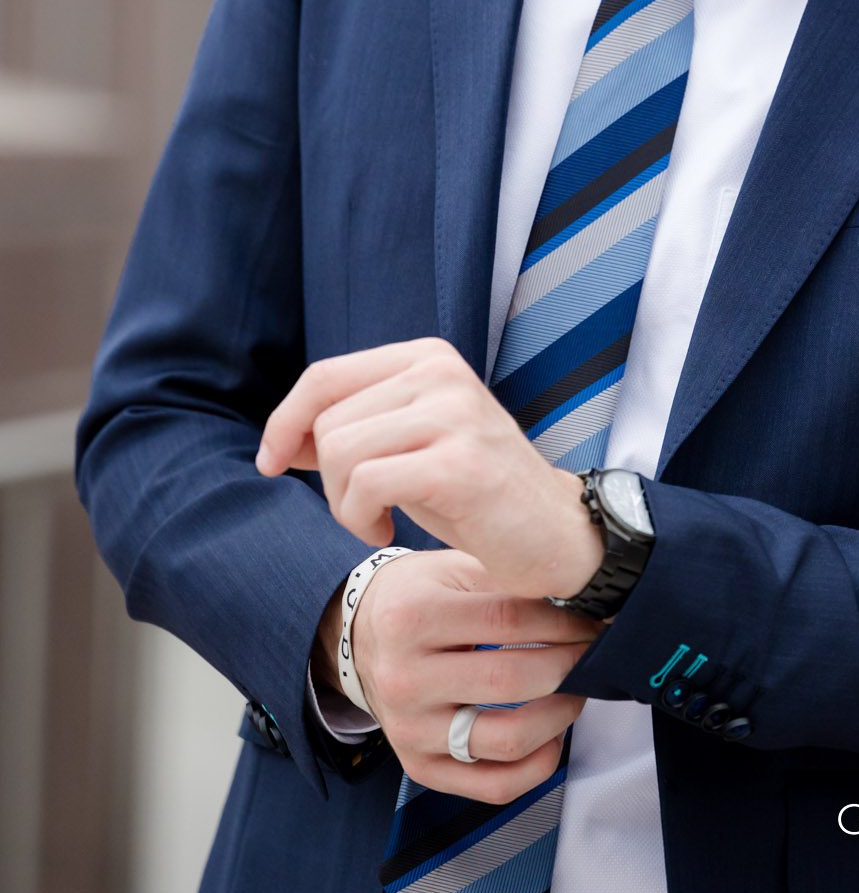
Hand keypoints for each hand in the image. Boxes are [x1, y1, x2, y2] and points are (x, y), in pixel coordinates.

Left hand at [255, 337, 603, 599]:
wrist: (554, 534)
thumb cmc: (474, 493)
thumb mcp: (408, 447)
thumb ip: (353, 430)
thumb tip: (278, 438)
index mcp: (428, 358)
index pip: (325, 376)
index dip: (284, 421)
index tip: (270, 462)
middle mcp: (441, 373)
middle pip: (327, 422)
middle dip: (328, 478)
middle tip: (366, 507)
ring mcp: (453, 414)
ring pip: (339, 453)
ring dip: (343, 504)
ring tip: (378, 519)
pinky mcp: (459, 463)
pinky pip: (366, 485)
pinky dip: (360, 520)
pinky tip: (387, 531)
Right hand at [322, 546, 601, 802]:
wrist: (359, 636)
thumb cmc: (419, 595)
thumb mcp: (452, 567)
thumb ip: (505, 578)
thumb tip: (576, 592)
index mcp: (413, 617)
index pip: (507, 620)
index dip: (561, 621)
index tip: (592, 620)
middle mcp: (405, 679)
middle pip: (509, 681)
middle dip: (568, 666)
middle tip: (593, 653)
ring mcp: (411, 730)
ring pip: (506, 740)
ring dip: (560, 717)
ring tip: (576, 691)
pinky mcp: (420, 767)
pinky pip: (492, 786)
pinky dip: (537, 766)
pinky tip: (552, 737)